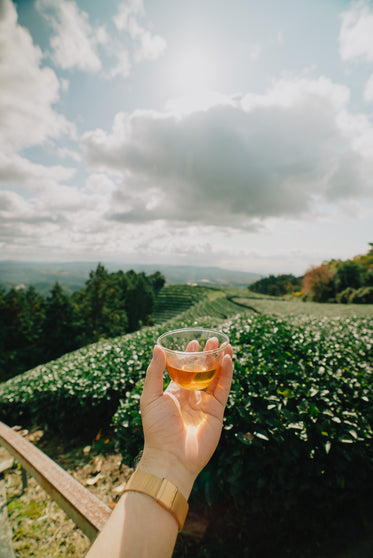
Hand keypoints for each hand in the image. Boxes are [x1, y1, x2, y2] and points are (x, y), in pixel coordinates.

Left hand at [138, 341, 232, 498]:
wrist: (171, 456)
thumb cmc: (157, 428)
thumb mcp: (150, 396)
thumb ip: (155, 372)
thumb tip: (158, 348)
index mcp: (173, 394)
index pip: (184, 371)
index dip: (189, 356)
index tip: (194, 342)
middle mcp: (190, 398)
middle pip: (202, 372)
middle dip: (207, 356)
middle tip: (213, 340)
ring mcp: (204, 405)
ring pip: (215, 378)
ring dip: (220, 362)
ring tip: (224, 345)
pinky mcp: (216, 412)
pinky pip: (223, 389)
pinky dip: (226, 374)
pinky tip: (227, 360)